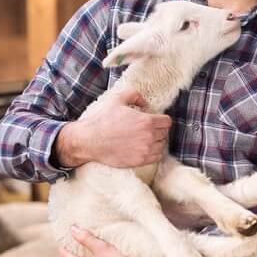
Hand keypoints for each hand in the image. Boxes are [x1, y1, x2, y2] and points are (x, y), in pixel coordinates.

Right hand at [55, 89, 171, 167]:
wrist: (89, 140)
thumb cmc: (102, 119)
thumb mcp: (117, 99)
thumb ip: (134, 95)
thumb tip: (145, 103)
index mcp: (146, 121)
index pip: (166, 122)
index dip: (161, 120)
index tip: (155, 121)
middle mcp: (149, 136)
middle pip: (164, 133)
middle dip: (158, 130)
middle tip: (148, 130)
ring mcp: (145, 150)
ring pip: (162, 145)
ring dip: (157, 142)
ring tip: (147, 139)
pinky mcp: (139, 161)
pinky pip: (156, 157)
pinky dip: (154, 153)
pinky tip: (146, 149)